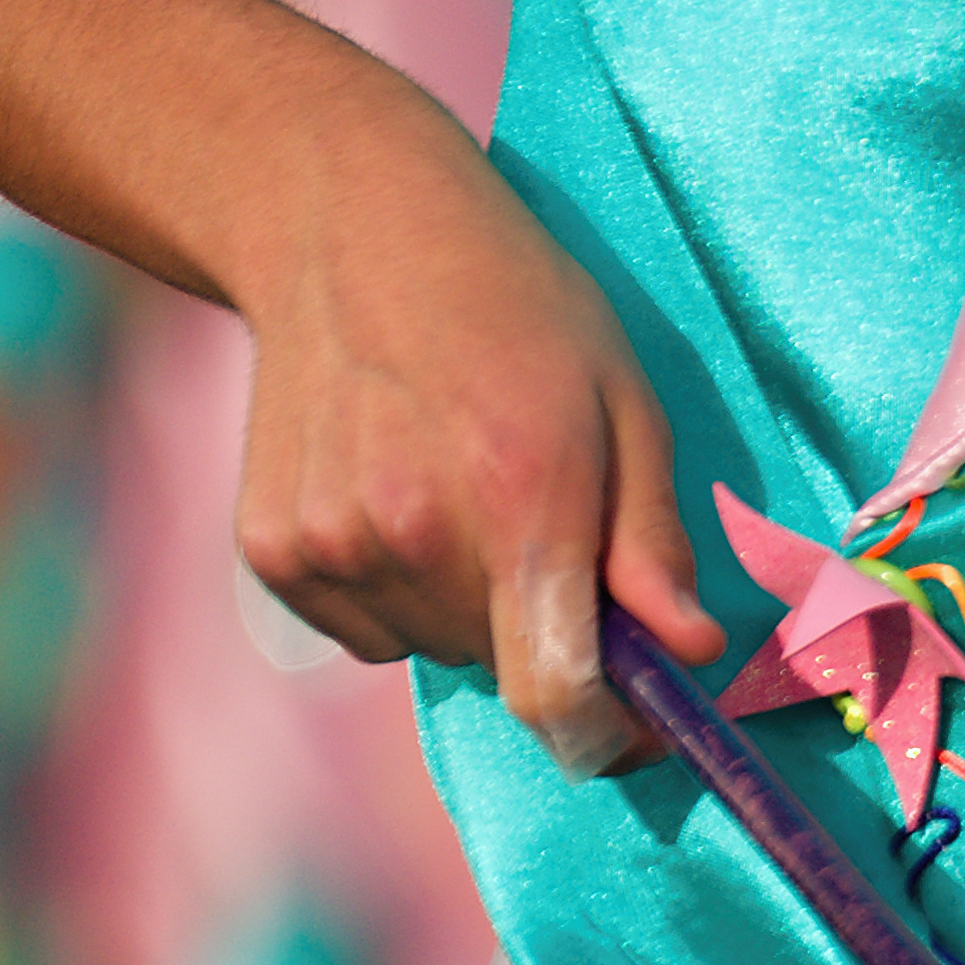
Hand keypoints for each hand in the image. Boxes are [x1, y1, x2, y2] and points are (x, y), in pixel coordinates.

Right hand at [216, 106, 727, 771]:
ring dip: (472, 606)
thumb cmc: (515, 308)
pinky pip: (367, 628)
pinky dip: (400, 591)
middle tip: (546, 526)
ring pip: (437, 646)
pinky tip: (397, 493)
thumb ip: (652, 541)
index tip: (642, 722)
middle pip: (505, 668)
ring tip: (461, 487)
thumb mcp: (625, 401)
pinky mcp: (272, 552)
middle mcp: (414, 536)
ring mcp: (329, 546)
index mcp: (520, 500)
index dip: (609, 736)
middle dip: (549, 633)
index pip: (554, 697)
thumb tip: (692, 654)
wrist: (343, 228)